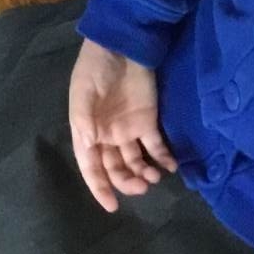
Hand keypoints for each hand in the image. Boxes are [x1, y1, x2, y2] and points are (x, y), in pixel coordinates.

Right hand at [69, 38, 177, 212]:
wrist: (119, 47)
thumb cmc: (94, 71)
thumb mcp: (83, 94)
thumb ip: (84, 122)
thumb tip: (90, 147)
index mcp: (87, 133)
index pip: (91, 167)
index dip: (99, 188)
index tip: (111, 206)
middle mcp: (107, 136)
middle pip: (116, 169)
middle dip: (126, 182)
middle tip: (140, 187)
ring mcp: (129, 129)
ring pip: (136, 162)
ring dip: (144, 174)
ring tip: (153, 177)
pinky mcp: (148, 121)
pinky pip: (156, 147)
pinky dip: (163, 159)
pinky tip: (170, 166)